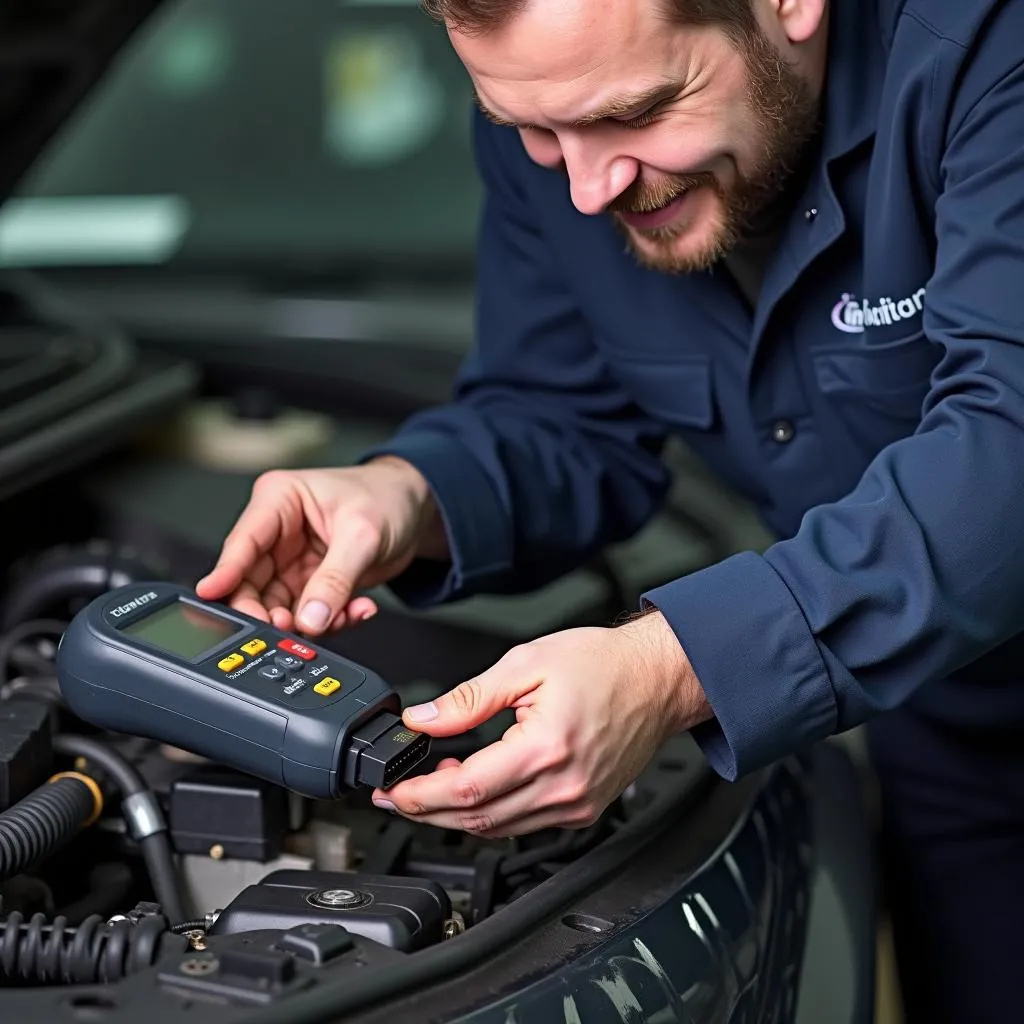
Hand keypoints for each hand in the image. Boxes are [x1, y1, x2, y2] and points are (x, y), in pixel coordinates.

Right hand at [195, 457, 447, 633]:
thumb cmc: (387, 496)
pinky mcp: (311, 583)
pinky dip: (331, 621)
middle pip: (251, 581)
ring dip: (305, 621)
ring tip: (333, 620)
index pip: (243, 542)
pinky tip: (354, 612)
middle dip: (267, 610)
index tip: (211, 596)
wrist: (418, 509)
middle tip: (285, 628)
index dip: (226, 572)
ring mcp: (292, 562)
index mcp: (278, 500)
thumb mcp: (362, 534)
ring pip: (278, 605)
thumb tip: (311, 617)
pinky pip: (309, 613)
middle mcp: (278, 532)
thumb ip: (335, 579)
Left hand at [373, 611, 711, 836]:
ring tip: (428, 789)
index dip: (420, 795)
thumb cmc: (602, 665)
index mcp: (545, 748)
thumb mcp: (525, 664)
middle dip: (426, 811)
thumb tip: (423, 719)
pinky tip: (473, 790)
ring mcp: (576, 804)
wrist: (655, 678)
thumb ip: (468, 698)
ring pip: (498, 829)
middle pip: (476, 819)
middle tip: (394, 795)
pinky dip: (490, 813)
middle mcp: (563, 786)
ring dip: (456, 816)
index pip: (465, 789)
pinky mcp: (583, 809)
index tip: (391, 790)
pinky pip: (524, 825)